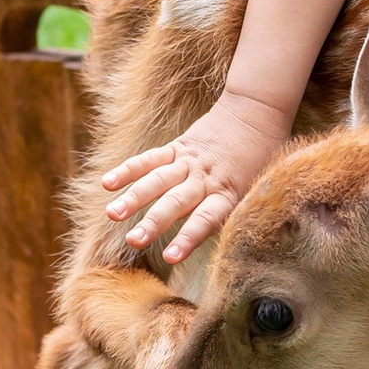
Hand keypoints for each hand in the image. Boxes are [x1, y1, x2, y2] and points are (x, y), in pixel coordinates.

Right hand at [100, 90, 288, 264]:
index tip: (170, 257)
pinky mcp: (178, 146)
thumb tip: (217, 247)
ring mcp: (190, 161)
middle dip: (154, 222)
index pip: (206, 218)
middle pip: (176, 202)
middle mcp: (206, 178)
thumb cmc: (260, 159)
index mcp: (228, 193)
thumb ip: (233, 215)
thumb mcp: (258, 190)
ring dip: (134, 197)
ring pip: (158, 180)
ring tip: (112, 214)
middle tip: (133, 241)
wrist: (257, 111)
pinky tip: (108, 183)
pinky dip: (129, 170)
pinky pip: (150, 158)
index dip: (188, 238)